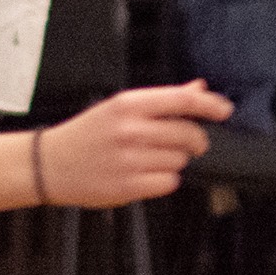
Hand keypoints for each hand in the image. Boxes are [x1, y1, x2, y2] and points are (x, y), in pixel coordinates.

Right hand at [40, 81, 231, 206]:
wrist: (50, 164)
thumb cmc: (88, 134)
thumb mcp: (119, 108)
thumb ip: (162, 100)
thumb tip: (199, 87)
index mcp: (128, 104)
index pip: (181, 100)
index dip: (209, 105)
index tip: (224, 110)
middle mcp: (129, 130)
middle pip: (188, 134)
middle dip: (196, 140)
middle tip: (190, 143)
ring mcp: (129, 160)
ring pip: (180, 160)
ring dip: (175, 161)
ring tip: (151, 159)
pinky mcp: (128, 186)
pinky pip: (169, 182)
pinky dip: (165, 180)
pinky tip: (146, 174)